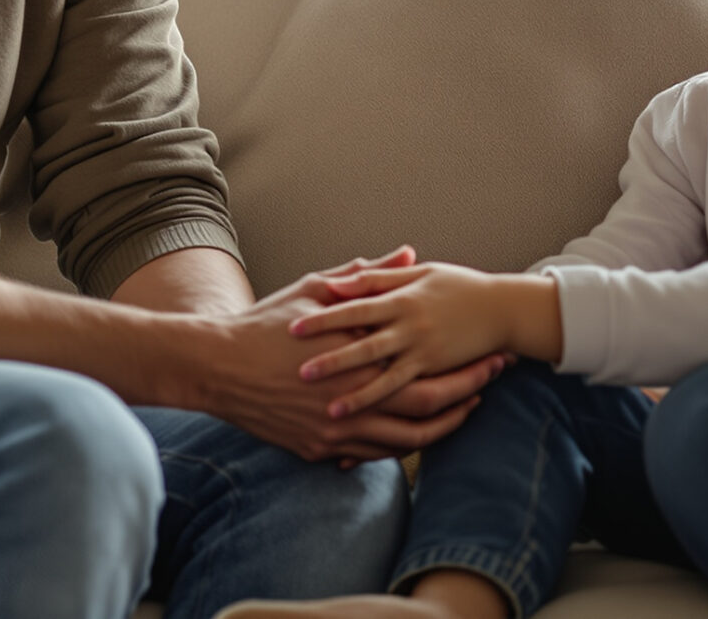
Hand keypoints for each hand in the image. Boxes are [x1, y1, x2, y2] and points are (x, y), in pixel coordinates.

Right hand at [188, 248, 498, 463]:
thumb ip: (368, 276)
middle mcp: (352, 396)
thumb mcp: (317, 289)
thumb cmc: (266, 323)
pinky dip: (401, 445)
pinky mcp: (319, 449)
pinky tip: (418, 432)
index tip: (490, 353)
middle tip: (491, 383)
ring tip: (465, 412)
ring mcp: (336, 429)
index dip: (465, 364)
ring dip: (441, 427)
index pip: (428, 367)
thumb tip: (408, 252)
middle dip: (466, 396)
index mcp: (357, 355)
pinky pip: (373, 455)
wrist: (216, 367)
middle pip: (427, 407)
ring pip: (406, 440)